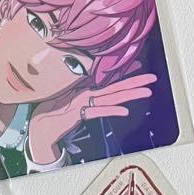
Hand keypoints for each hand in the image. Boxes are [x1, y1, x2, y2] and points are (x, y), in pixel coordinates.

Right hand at [26, 72, 157, 164]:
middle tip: (153, 78)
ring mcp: (83, 102)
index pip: (110, 81)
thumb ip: (88, 99)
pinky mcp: (78, 114)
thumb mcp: (74, 103)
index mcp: (87, 90)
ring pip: (112, 97)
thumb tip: (101, 95)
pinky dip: (112, 111)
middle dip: (136, 82)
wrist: (40, 127)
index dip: (126, 73)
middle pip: (116, 87)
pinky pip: (98, 112)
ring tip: (146, 92)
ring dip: (130, 94)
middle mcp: (87, 93)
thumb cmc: (55, 114)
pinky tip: (124, 112)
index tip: (141, 67)